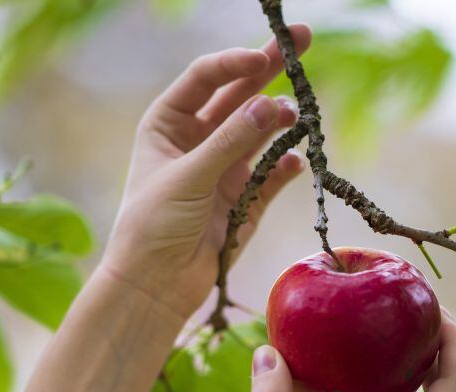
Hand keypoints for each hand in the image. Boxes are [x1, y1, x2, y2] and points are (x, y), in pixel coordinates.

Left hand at [101, 25, 312, 318]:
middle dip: (269, 68)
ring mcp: (225, 168)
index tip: (262, 58)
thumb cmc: (152, 226)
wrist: (155, 286)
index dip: (235, 63)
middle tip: (302, 40)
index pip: (206, 78)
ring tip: (297, 115)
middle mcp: (198, 139)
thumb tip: (272, 106)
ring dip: (280, 121)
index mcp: (169, 124)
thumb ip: (231, 142)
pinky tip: (294, 164)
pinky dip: (286, 167)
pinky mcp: (246, 198)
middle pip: (239, 93)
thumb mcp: (188, 177)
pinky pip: (274, 174)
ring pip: (261, 131)